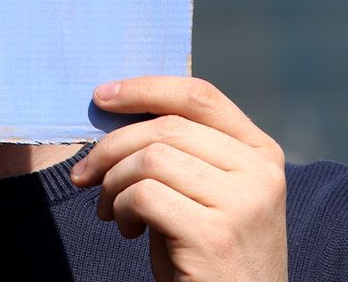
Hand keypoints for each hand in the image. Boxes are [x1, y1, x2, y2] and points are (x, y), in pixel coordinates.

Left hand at [70, 76, 288, 281]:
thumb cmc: (211, 258)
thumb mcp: (209, 196)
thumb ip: (185, 154)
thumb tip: (119, 114)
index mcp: (261, 153)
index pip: (199, 97)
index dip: (145, 89)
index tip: (102, 96)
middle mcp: (259, 172)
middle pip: (167, 126)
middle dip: (112, 146)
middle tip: (86, 175)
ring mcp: (242, 203)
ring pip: (151, 158)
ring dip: (114, 183)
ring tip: (111, 211)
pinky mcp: (214, 235)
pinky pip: (144, 196)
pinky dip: (121, 208)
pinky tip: (128, 230)